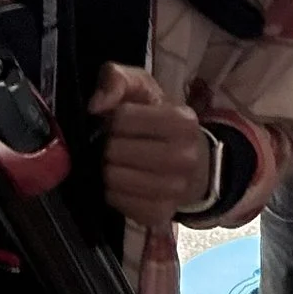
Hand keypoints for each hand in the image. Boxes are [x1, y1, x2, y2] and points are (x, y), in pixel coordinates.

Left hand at [87, 63, 214, 225]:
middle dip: (111, 145)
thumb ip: (117, 79)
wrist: (196, 165)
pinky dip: (114, 192)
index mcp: (183, 121)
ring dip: (110, 169)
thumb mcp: (145, 90)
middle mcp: (184, 157)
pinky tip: (127, 183)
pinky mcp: (161, 214)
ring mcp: (174, 190)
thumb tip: (95, 105)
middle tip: (123, 146)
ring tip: (123, 164)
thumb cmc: (163, 124)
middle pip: (114, 151)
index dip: (116, 119)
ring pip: (113, 178)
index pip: (122, 118)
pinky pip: (116, 202)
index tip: (127, 124)